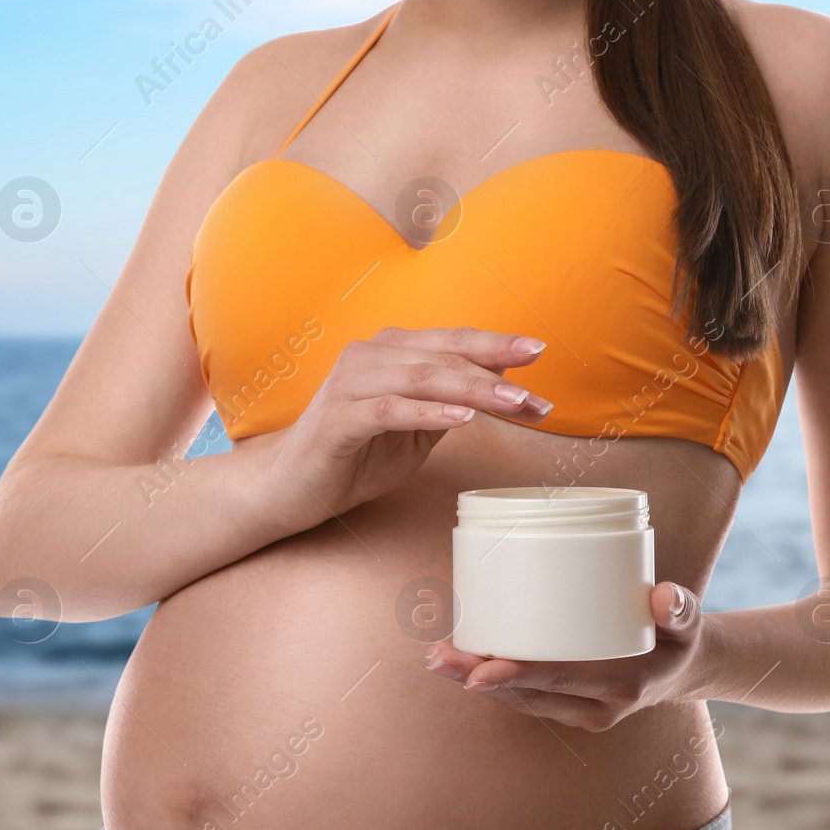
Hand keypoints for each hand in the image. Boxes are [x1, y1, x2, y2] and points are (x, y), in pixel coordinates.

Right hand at [263, 326, 551, 527]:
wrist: (290, 487)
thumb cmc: (354, 456)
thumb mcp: (415, 430)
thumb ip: (451, 403)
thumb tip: (504, 382)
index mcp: (390, 353)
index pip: (452, 342)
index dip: (496, 345)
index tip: (539, 353)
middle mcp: (369, 356)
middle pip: (442, 355)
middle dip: (495, 372)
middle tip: (536, 395)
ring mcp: (349, 385)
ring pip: (421, 377)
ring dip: (471, 390)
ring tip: (512, 405)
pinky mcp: (337, 420)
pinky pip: (389, 409)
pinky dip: (427, 413)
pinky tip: (460, 420)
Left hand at [422, 582, 706, 731]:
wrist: (685, 670)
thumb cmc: (680, 637)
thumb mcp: (688, 623)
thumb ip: (680, 609)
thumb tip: (663, 595)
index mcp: (621, 687)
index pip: (559, 680)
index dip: (517, 676)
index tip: (478, 671)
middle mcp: (596, 708)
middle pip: (526, 694)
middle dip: (477, 677)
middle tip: (437, 657)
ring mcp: (579, 711)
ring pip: (518, 700)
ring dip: (474, 680)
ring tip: (437, 656)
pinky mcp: (567, 704)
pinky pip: (523, 696)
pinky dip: (492, 680)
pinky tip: (461, 659)